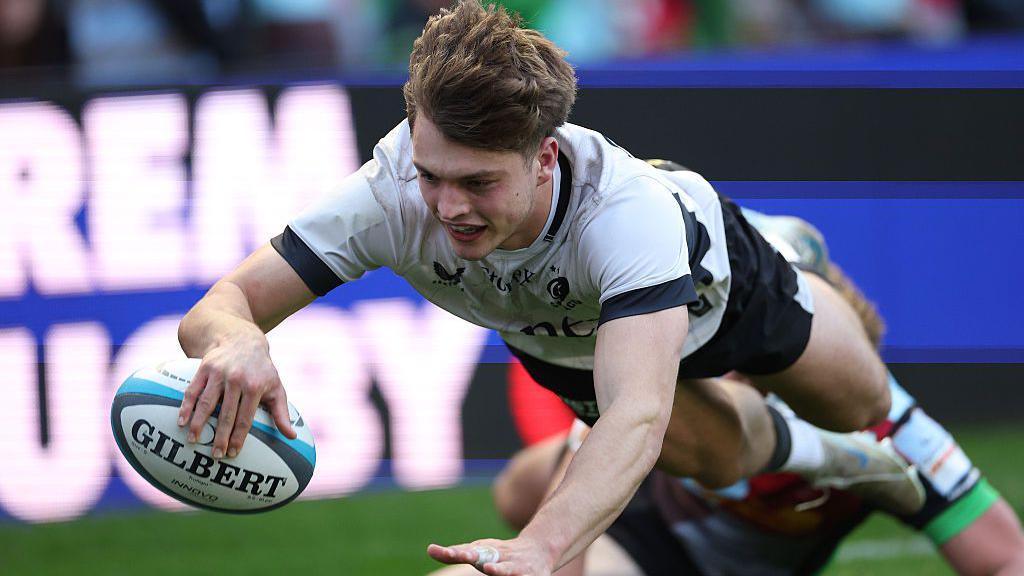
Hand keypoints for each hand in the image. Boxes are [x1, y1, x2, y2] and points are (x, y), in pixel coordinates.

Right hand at [176, 332, 295, 458]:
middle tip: (215, 455)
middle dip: (219, 436)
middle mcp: (236, 380)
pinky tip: (182, 421)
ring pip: (206, 402)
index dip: (238, 437)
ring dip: (199, 423)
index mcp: (255, 387)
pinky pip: (193, 390)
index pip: (245, 418)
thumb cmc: (261, 370)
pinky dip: (186, 406)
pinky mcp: (204, 368)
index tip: (233, 453)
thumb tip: (292, 436)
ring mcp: (219, 373)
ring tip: (193, 440)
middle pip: (226, 414)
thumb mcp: (276, 387)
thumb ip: (282, 413)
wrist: (242, 340)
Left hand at [427, 536, 553, 575]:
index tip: (448, 553)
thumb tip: (430, 550)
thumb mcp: (479, 550)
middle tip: (473, 561)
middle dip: (481, 561)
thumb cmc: (501, 553)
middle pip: (489, 559)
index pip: (468, 552)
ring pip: (508, 570)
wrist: (539, 548)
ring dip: (501, 570)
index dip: (458, 552)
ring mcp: (516, 567)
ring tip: (491, 569)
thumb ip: (455, 553)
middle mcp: (501, 558)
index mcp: (485, 552)